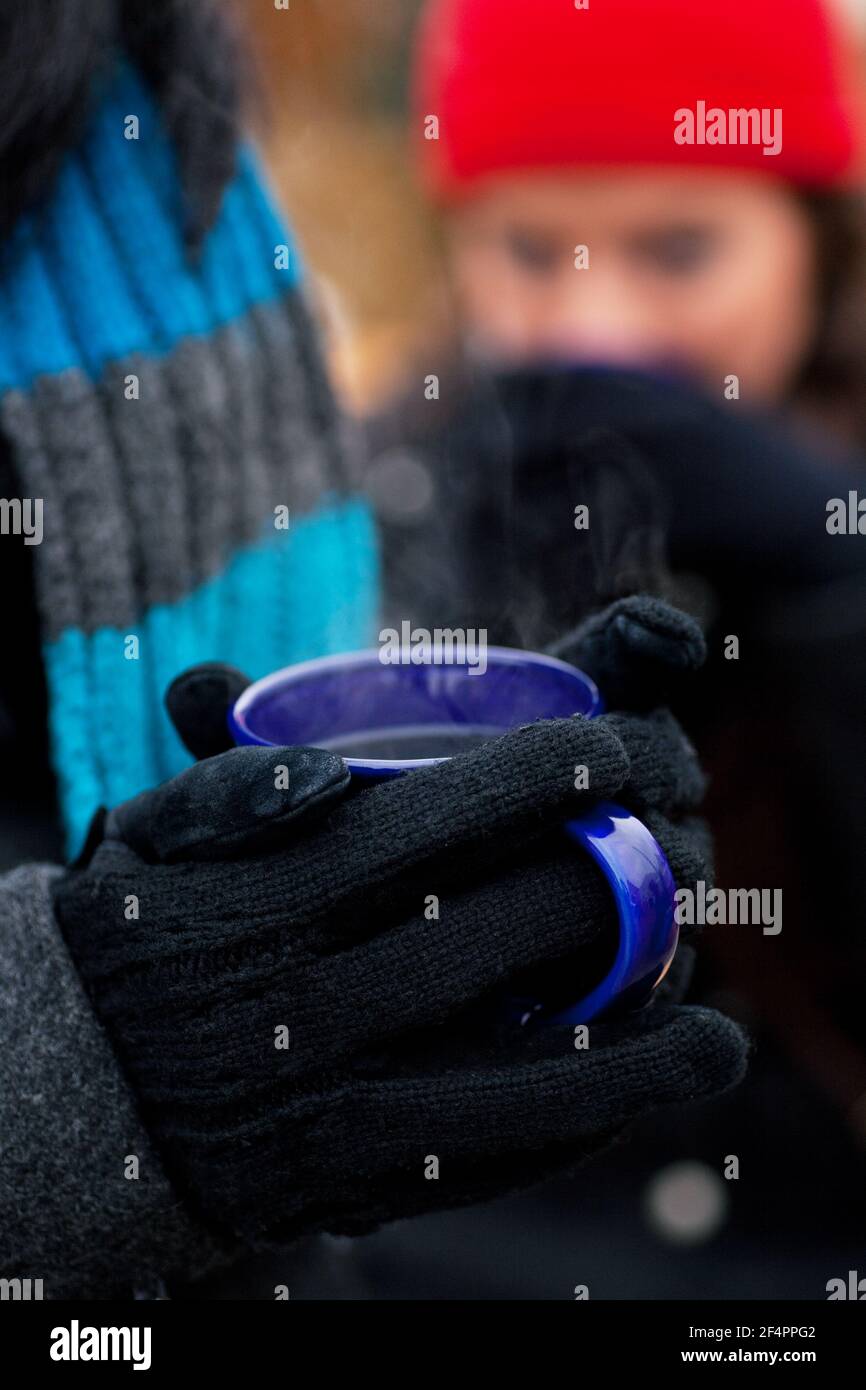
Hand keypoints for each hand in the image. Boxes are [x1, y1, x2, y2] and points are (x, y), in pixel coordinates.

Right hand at [53, 607, 746, 1251]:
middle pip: (509, 927)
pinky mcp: (348, 1182)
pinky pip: (490, 1154)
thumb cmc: (135, 936)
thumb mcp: (149, 835)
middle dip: (628, 864)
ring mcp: (332, 1101)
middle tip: (687, 826)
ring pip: (522, 1065)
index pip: (445, 815)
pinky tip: (647, 1083)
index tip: (632, 738)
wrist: (74, 1092)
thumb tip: (330, 773)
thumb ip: (225, 787)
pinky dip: (583, 1117)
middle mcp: (305, 1002)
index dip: (561, 768)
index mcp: (266, 896)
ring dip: (640, 1031)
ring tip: (714, 1000)